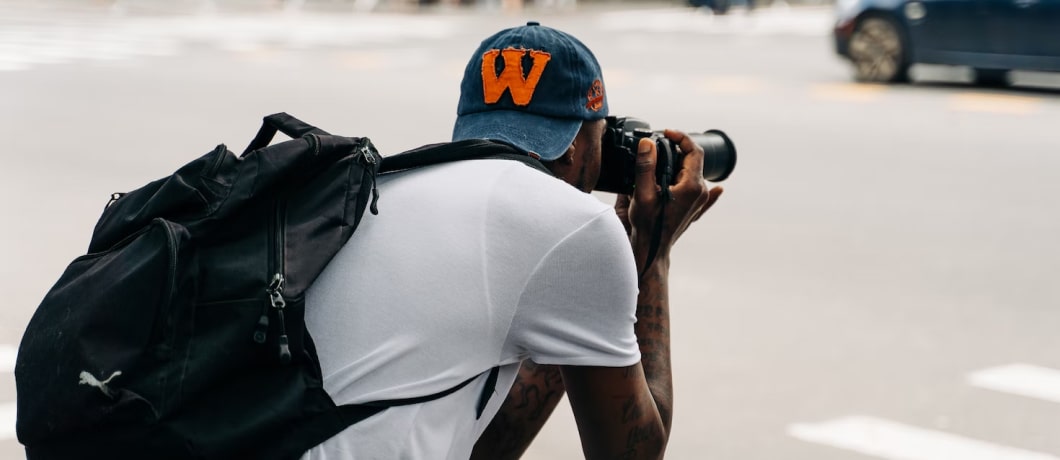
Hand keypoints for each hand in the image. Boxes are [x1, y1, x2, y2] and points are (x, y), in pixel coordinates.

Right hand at [614, 130, 723, 270]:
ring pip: (694, 174)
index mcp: (691, 185)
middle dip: (677, 149)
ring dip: (681, 164)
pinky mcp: (695, 210)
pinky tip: (719, 189)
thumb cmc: (648, 225)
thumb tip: (647, 143)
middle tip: (659, 146)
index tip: (666, 133)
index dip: (680, 137)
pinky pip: (706, 195)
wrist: (652, 250)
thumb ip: (646, 166)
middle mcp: (700, 192)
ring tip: (663, 161)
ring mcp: (699, 202)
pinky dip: (709, 189)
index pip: (693, 151)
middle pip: (693, 161)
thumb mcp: (643, 193)